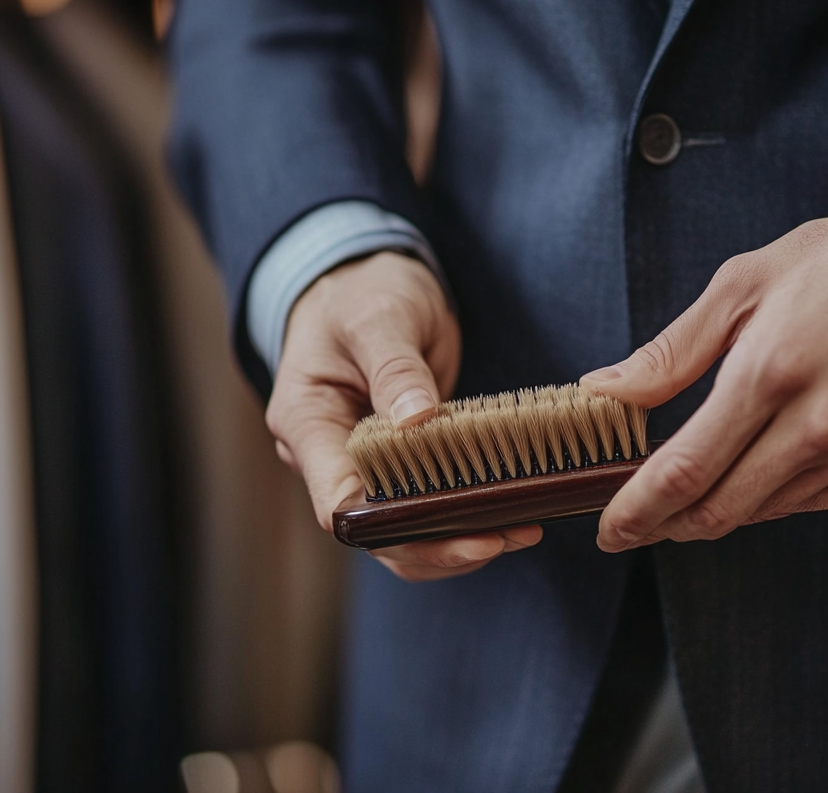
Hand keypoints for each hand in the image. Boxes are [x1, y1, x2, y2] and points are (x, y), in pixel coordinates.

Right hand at [266, 251, 543, 580]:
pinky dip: (462, 518)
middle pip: (375, 533)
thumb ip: (395, 369)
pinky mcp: (398, 466)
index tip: (447, 522)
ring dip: (456, 541)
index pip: (337, 501)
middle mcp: (328, 458)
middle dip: (436, 544)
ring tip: (519, 530)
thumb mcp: (379, 318)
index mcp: (307, 424)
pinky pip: (423, 509)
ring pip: (402, 535)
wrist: (364, 283)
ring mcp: (363, 467)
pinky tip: (508, 516)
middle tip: (501, 536)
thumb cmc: (361, 293)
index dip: (388, 525)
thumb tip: (417, 419)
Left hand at [580, 201, 827, 551]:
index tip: (609, 528)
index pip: (686, 468)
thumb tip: (604, 391)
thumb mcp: (738, 286)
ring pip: (756, 513)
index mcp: (772, 371)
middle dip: (663, 524)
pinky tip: (749, 466)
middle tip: (630, 521)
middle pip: (717, 508)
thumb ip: (668, 353)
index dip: (638, 508)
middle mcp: (819, 425)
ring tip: (684, 485)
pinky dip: (760, 496)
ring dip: (709, 509)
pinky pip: (799, 504)